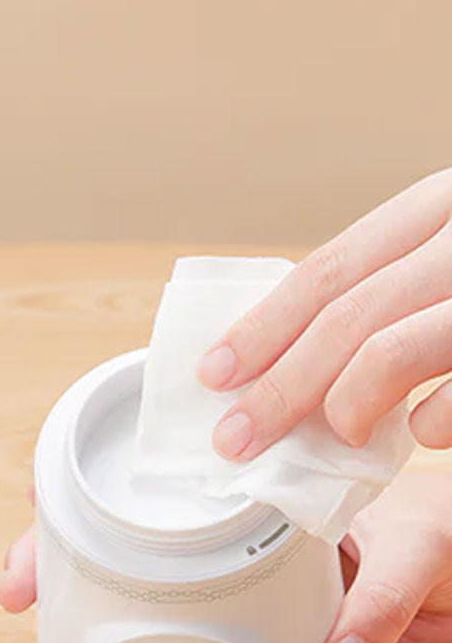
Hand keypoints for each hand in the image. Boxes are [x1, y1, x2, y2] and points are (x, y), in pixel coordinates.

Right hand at [0, 472, 451, 642]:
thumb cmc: (439, 538)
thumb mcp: (416, 554)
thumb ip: (379, 603)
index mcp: (247, 485)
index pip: (146, 470)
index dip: (80, 483)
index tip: (34, 503)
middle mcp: (217, 530)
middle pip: (111, 537)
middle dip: (51, 565)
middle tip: (16, 595)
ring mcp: (217, 582)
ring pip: (125, 597)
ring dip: (75, 637)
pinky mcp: (233, 632)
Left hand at [196, 169, 451, 458]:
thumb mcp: (450, 252)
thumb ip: (394, 283)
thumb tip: (286, 356)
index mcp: (445, 203)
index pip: (332, 267)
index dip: (265, 326)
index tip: (213, 375)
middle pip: (348, 314)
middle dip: (279, 386)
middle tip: (235, 439)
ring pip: (394, 348)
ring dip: (347, 404)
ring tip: (339, 436)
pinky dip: (434, 422)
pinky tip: (423, 432)